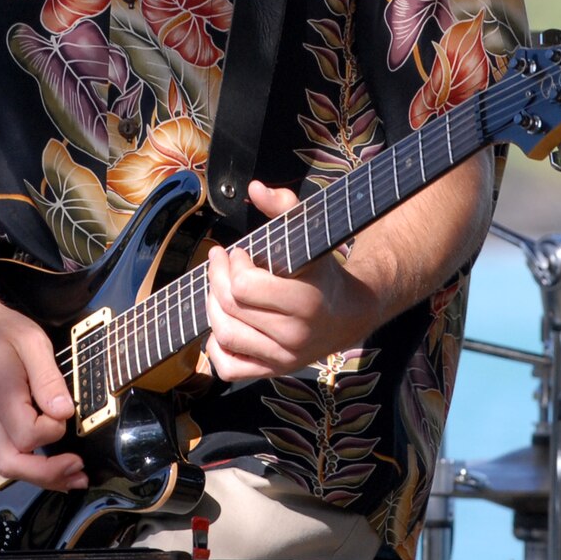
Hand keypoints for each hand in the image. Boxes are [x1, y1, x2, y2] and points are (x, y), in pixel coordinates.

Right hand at [0, 293, 86, 490]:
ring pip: (9, 466)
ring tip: (74, 475)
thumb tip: (63, 412)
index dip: (52, 429)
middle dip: (47, 474)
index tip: (64, 409)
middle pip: (12, 465)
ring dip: (42, 477)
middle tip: (79, 469)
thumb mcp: (30, 340)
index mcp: (0, 395)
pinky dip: (32, 467)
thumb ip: (48, 377)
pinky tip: (54, 465)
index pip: (28, 434)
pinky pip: (8, 454)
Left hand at [202, 179, 379, 381]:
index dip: (233, 265)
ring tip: (218, 287)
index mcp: (306, 302)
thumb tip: (255, 188)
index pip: (244, 287)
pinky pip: (229, 367)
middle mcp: (294, 336)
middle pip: (229, 308)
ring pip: (224, 335)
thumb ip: (284, 208)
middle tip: (218, 260)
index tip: (239, 252)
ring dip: (212, 306)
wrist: (348, 314)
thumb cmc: (322, 270)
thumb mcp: (310, 235)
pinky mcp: (273, 372)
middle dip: (215, 277)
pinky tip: (224, 321)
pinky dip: (216, 347)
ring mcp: (283, 358)